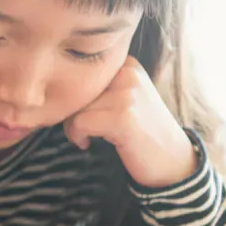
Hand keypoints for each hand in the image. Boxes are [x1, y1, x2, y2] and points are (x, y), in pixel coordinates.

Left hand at [63, 56, 198, 187]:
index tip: (78, 113)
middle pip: (75, 87)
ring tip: (86, 136)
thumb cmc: (140, 130)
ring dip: (71, 125)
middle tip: (78, 129)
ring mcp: (127, 95)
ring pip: (75, 106)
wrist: (171, 160)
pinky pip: (79, 122)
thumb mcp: (124, 97)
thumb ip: (99, 86)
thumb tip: (54, 86)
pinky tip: (87, 143)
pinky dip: (77, 136)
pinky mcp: (122, 118)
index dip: (73, 95)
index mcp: (127, 65)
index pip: (80, 72)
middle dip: (70, 111)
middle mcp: (128, 74)